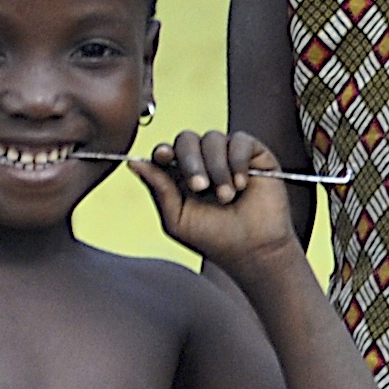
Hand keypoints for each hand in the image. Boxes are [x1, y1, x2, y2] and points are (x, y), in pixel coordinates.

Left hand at [137, 130, 304, 273]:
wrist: (254, 251)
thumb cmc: (215, 239)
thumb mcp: (177, 219)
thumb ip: (158, 189)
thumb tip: (133, 161)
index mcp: (181, 175)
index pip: (167, 151)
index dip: (163, 150)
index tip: (164, 157)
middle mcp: (204, 161)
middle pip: (186, 139)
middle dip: (190, 161)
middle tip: (200, 188)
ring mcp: (229, 156)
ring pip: (213, 138)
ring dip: (217, 168)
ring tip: (227, 196)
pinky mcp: (255, 154)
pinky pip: (240, 140)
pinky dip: (238, 161)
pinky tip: (242, 184)